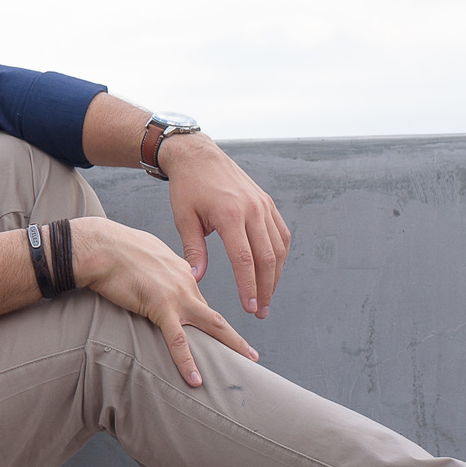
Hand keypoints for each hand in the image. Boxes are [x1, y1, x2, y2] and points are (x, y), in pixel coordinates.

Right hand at [71, 216, 258, 387]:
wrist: (99, 246)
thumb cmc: (113, 246)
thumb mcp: (144, 252)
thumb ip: (156, 266)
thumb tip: (154, 272)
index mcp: (180, 270)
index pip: (197, 299)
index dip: (204, 317)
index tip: (211, 331)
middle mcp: (185, 282)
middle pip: (215, 314)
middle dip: (235, 336)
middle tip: (251, 354)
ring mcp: (176, 295)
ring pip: (211, 324)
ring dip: (231, 344)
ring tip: (246, 362)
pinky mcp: (159, 307)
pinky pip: (177, 340)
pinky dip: (187, 362)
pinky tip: (195, 379)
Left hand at [156, 135, 291, 318]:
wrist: (198, 155)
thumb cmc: (187, 187)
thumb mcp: (184, 218)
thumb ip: (193, 250)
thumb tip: (196, 280)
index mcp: (229, 214)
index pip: (245, 259)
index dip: (249, 287)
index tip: (250, 308)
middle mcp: (252, 209)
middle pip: (267, 258)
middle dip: (265, 288)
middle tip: (260, 311)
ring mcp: (263, 205)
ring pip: (279, 248)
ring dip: (275, 276)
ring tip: (266, 297)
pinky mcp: (267, 203)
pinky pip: (281, 234)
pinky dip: (280, 255)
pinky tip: (273, 272)